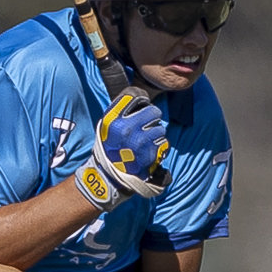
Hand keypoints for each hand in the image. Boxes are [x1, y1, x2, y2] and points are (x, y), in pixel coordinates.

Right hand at [70, 88, 173, 204]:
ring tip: (145, 141)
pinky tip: (148, 151)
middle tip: (146, 125)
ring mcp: (141, 142)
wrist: (109, 175)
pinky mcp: (151, 154)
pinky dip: (158, 147)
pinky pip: (163, 143)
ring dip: (156, 134)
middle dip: (153, 118)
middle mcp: (128, 129)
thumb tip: (141, 97)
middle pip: (154, 111)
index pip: (134, 96)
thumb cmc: (109, 147)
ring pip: (161, 129)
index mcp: (114, 120)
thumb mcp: (107, 126)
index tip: (140, 106)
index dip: (140, 100)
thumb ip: (120, 111)